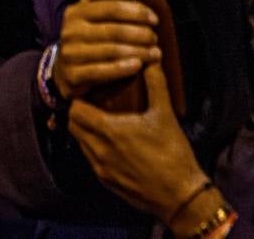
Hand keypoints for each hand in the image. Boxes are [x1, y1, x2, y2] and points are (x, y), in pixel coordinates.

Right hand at [53, 0, 160, 100]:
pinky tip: (137, 66)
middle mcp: (71, 31)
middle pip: (113, 30)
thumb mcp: (85, 9)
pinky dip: (122, 68)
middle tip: (156, 38)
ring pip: (110, 51)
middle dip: (140, 34)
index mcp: (77, 11)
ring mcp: (70, 53)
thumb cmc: (82, 36)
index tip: (154, 18)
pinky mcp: (73, 75)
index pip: (110, 7)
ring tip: (154, 54)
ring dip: (137, 52)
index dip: (135, 11)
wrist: (61, 70)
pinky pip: (101, 71)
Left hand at [68, 63, 219, 232]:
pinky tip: (112, 142)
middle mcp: (99, 151)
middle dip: (79, 112)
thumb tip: (151, 58)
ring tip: (102, 119)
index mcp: (110, 131)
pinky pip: (90, 159)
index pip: (75, 109)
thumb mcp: (165, 113)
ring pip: (80, 143)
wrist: (180, 195)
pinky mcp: (107, 182)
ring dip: (86, 130)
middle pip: (73, 125)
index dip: (79, 98)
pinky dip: (93, 147)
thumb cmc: (173, 153)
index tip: (90, 89)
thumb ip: (155, 82)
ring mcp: (101, 169)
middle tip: (93, 101)